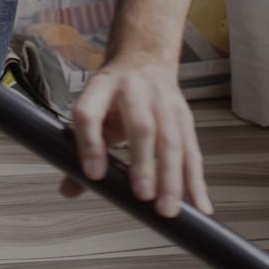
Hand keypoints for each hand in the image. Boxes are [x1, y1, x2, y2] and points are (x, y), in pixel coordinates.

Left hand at [60, 51, 213, 217]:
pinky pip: (192, 149)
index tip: (94, 175)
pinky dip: (196, 180)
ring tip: (167, 208)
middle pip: (140, 125)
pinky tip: (199, 205)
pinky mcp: (184, 114)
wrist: (144, 59)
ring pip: (171, 139)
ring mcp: (163, 101)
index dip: (89, 143)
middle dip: (143, 162)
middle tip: (142, 195)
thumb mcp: (94, 109)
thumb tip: (68, 190)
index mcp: (101, 87)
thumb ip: (83, 148)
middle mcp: (133, 90)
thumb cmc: (115, 96)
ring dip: (172, 176)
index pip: (89, 113)